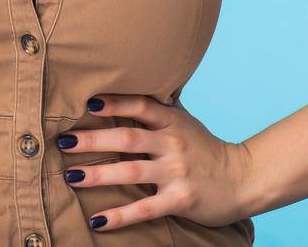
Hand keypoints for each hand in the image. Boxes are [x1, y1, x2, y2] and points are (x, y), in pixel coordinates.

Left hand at [58, 93, 253, 231]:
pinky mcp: (180, 200)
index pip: (141, 106)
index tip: (87, 102)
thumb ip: (159, 108)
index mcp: (172, 122)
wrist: (243, 179)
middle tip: (64, 141)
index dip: (115, 103)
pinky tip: (97, 220)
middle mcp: (173, 144)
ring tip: (71, 176)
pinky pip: (144, 209)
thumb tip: (127, 87)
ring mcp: (176, 172)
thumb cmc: (206, 149)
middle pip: (128, 138)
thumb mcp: (185, 122)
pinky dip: (119, 216)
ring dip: (98, 175)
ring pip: (131, 172)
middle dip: (94, 140)